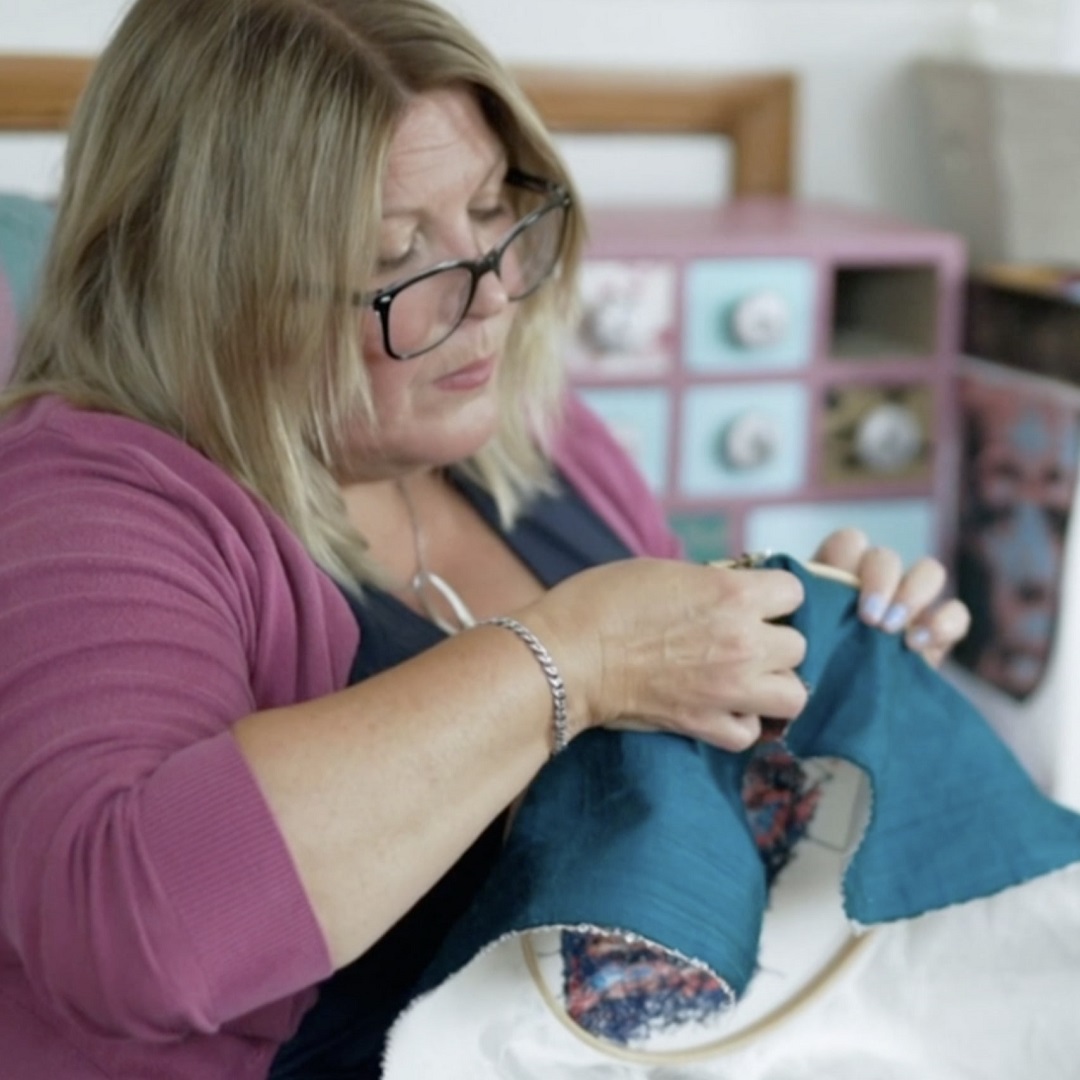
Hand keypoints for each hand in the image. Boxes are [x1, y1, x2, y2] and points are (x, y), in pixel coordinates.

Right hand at [523, 558, 808, 751]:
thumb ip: (712, 585)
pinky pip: (750, 733)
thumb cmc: (605, 601)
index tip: (751, 600)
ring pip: (793, 696)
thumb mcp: (668, 571)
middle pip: (799, 646)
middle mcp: (744, 643)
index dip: (773, 595)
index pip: (795, 592)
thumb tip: (733, 597)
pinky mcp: (704, 723)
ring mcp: (729, 689)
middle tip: (743, 639)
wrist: (567, 654)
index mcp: (735, 594)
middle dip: (774, 640)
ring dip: (772, 685)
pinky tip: (723, 707)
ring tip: (746, 678)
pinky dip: (741, 723)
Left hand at [811, 528, 970, 666]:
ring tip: (893, 631)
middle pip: (887, 557)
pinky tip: (917, 644)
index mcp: (836, 576)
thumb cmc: (804, 673)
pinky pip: (957, 612)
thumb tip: (795, 606)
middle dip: (881, 582)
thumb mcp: (795, 644)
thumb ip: (798, 619)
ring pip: (930, 571)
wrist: (834, 714)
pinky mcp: (937, 632)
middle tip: (869, 619)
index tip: (836, 592)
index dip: (847, 557)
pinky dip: (945, 622)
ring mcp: (910, 605)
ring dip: (913, 594)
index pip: (850, 542)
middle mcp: (876, 583)